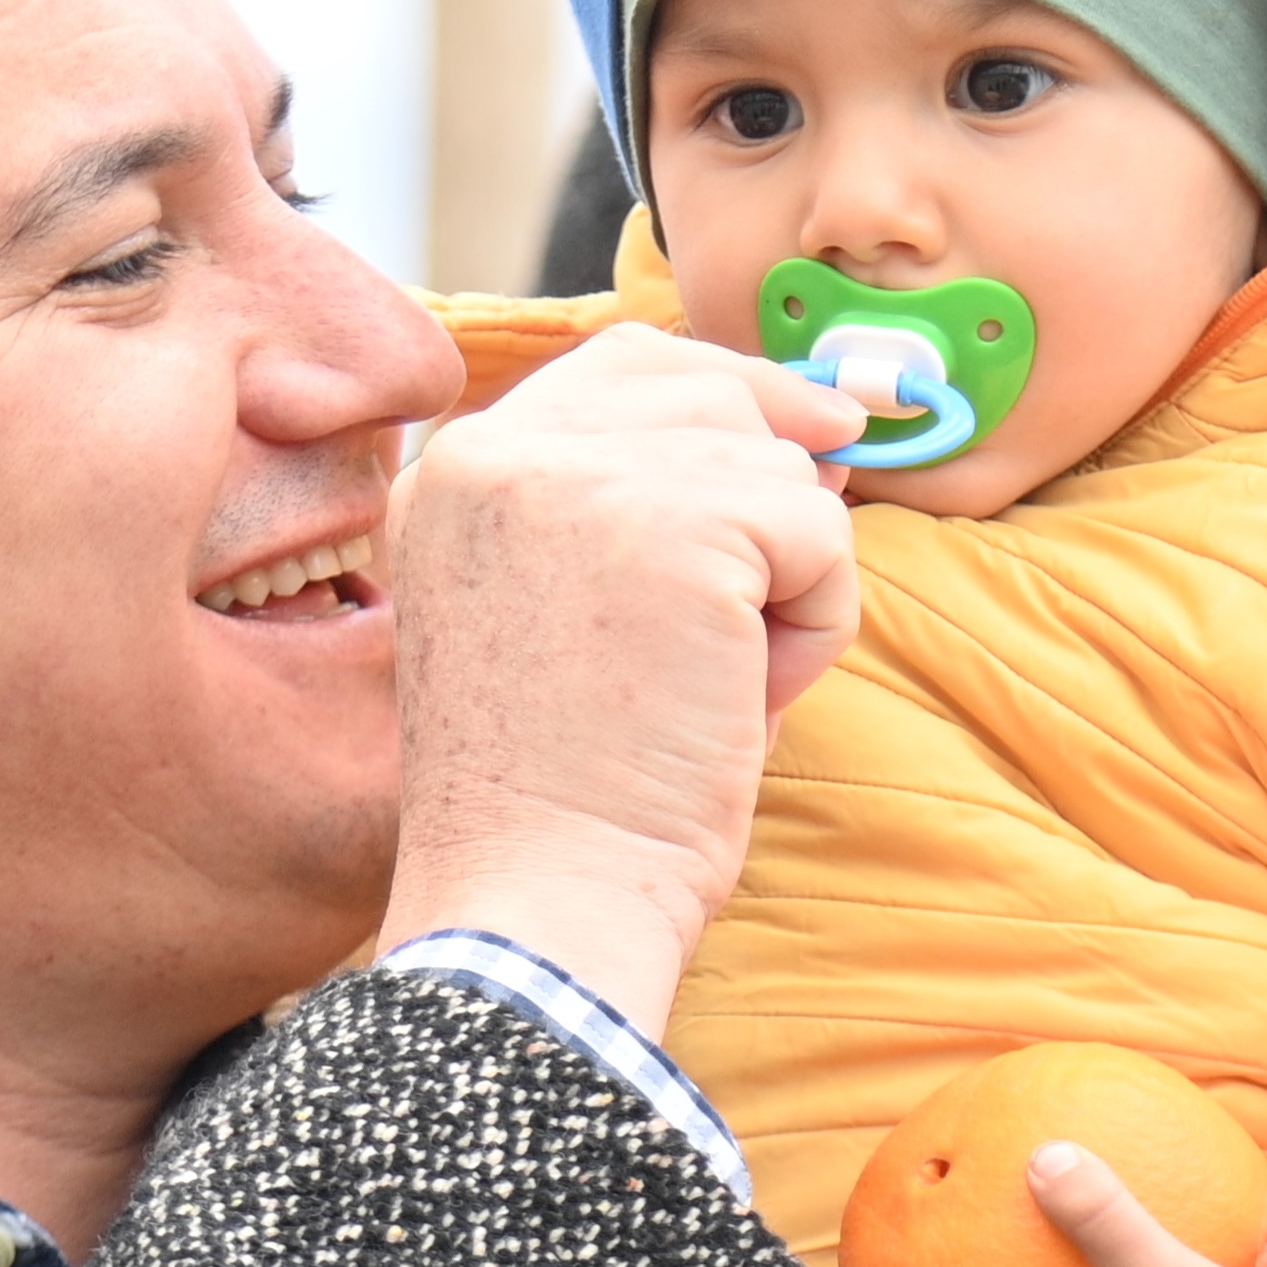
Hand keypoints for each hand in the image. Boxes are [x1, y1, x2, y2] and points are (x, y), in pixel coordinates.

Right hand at [376, 325, 862, 1030]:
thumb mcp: (565, 614)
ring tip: (711, 687)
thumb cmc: (568, 799)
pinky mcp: (673, 521)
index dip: (730, 394)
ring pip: (773, 462)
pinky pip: (820, 529)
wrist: (539, 901)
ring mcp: (577, 474)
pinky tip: (742, 700)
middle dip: (773, 483)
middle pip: (706, 388)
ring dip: (787, 578)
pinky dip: (818, 624)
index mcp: (447, 476)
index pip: (620, 365)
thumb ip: (643, 506)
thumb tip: (820, 425)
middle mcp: (492, 451)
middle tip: (762, 615)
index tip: (815, 438)